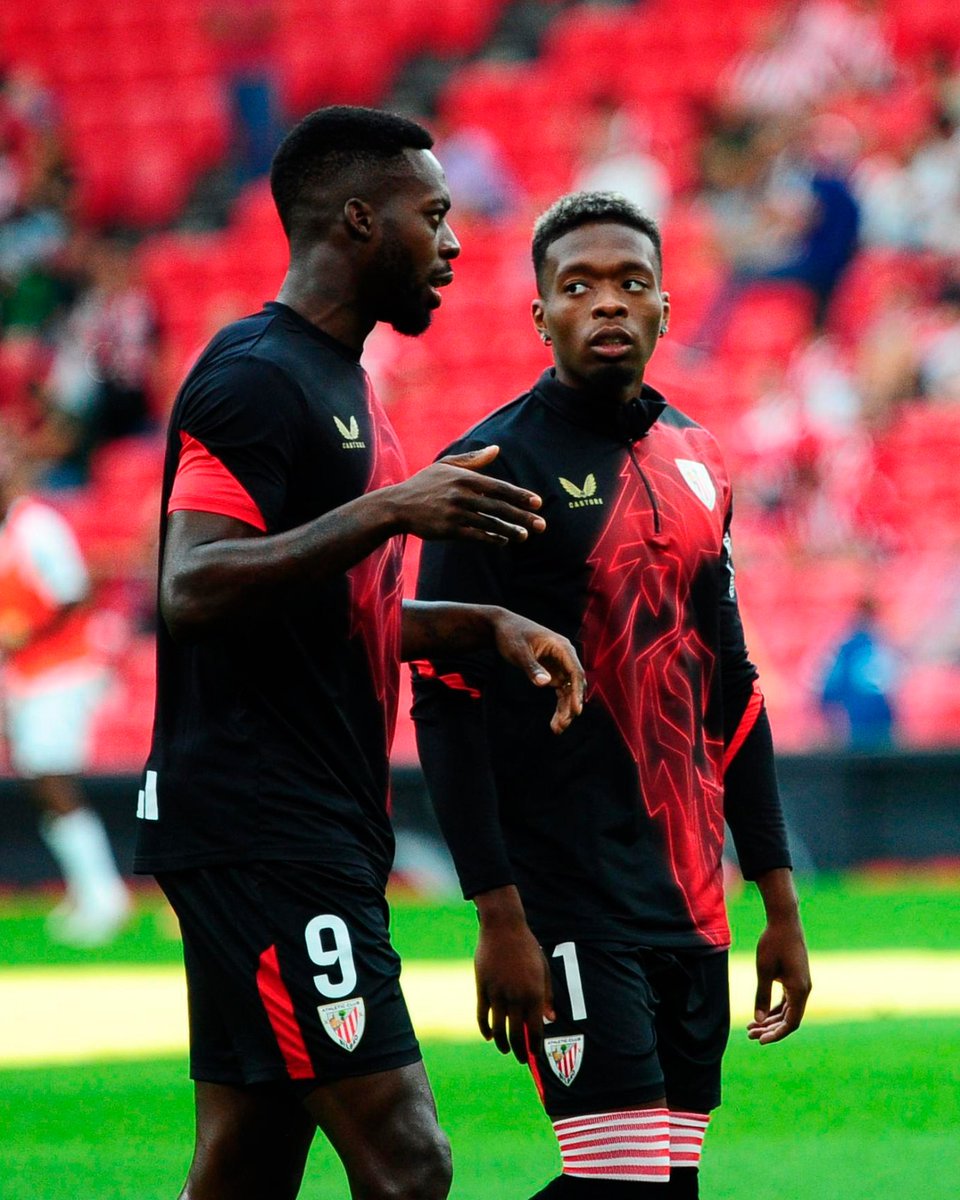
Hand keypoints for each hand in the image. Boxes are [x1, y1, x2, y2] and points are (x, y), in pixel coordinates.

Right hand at [390, 446, 545, 545]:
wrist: (397, 505)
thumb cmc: (424, 484)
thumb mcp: (446, 466)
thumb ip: (473, 460)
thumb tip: (497, 449)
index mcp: (464, 477)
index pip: (499, 487)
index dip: (520, 495)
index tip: (537, 502)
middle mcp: (462, 494)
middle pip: (499, 506)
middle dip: (522, 516)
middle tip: (541, 524)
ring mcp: (455, 513)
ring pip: (489, 522)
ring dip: (510, 530)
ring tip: (526, 535)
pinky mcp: (448, 530)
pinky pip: (476, 535)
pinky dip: (491, 538)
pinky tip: (503, 541)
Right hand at [475, 891, 554, 1062]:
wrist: (503, 928)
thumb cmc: (527, 947)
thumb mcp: (543, 970)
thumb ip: (547, 996)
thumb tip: (550, 1019)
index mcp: (534, 994)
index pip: (535, 1030)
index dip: (535, 1046)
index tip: (534, 1055)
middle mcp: (516, 997)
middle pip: (516, 1034)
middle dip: (520, 1051)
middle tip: (521, 1058)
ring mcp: (497, 993)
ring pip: (498, 1029)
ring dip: (502, 1044)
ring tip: (505, 1050)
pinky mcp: (483, 988)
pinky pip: (482, 1015)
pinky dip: (484, 1029)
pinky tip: (488, 1036)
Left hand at [490, 610, 584, 732]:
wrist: (501, 628)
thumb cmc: (511, 636)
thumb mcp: (519, 651)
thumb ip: (532, 667)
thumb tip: (545, 684)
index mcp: (562, 647)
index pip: (575, 672)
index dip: (577, 692)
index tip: (575, 711)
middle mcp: (565, 657)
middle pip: (574, 684)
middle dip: (570, 706)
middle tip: (561, 725)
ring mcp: (560, 665)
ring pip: (569, 691)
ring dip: (565, 709)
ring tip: (557, 729)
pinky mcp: (553, 672)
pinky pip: (561, 691)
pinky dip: (559, 706)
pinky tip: (555, 722)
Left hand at [747, 916, 810, 1044]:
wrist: (784, 920)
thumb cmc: (773, 944)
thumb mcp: (764, 971)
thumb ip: (761, 996)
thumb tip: (759, 1021)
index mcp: (800, 990)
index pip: (791, 1023)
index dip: (776, 1034)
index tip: (760, 1040)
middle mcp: (804, 989)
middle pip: (789, 1018)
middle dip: (770, 1028)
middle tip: (750, 1034)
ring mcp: (801, 984)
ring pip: (787, 1010)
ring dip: (771, 1019)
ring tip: (751, 1027)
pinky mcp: (796, 978)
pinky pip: (787, 1000)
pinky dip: (775, 1008)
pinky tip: (761, 1014)